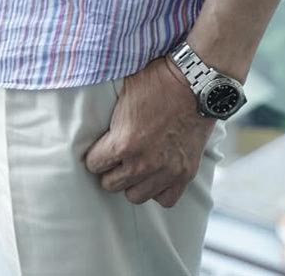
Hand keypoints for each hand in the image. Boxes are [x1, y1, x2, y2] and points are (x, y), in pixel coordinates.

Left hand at [82, 56, 214, 207]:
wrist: (194, 84)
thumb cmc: (156, 83)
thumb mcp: (121, 94)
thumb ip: (108, 118)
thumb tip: (90, 120)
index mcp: (123, 143)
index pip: (94, 165)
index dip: (94, 156)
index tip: (99, 151)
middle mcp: (144, 163)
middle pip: (112, 184)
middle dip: (109, 171)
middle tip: (115, 160)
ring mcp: (166, 171)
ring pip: (136, 196)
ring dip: (132, 183)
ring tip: (134, 168)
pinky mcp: (186, 174)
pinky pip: (166, 199)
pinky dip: (158, 190)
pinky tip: (155, 176)